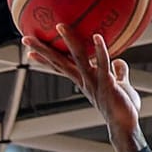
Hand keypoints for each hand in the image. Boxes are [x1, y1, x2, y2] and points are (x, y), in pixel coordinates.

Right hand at [22, 25, 144, 151]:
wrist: (125, 126)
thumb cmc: (121, 108)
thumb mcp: (118, 86)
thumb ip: (118, 73)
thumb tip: (119, 61)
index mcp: (83, 81)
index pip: (60, 67)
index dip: (44, 59)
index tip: (30, 52)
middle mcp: (84, 80)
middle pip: (59, 62)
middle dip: (43, 50)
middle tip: (26, 39)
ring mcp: (94, 82)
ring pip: (78, 58)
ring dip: (69, 41)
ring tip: (60, 26)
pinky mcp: (107, 83)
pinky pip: (102, 64)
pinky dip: (100, 50)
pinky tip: (97, 36)